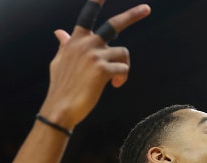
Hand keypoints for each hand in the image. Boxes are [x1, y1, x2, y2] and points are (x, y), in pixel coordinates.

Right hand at [39, 1, 150, 129]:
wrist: (60, 108)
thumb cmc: (61, 87)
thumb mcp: (59, 62)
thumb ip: (64, 45)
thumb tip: (59, 31)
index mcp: (76, 40)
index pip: (88, 15)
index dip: (96, 2)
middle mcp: (86, 44)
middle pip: (114, 24)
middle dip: (133, 15)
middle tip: (147, 8)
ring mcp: (94, 55)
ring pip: (123, 54)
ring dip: (122, 67)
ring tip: (114, 80)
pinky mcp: (102, 69)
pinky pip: (124, 69)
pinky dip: (122, 78)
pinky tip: (115, 85)